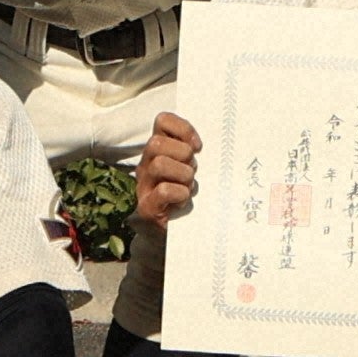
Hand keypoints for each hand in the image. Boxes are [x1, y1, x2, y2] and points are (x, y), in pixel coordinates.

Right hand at [132, 111, 202, 230]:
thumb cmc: (186, 196)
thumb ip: (194, 153)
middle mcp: (146, 165)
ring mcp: (144, 187)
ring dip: (183, 174)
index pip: (162, 121)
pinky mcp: (147, 208)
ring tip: (189, 186)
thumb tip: (213, 141)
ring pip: (159, 164)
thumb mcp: (190, 169)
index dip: (183, 128)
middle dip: (182, 154)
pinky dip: (180, 193)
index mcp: (157, 151)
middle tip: (193, 170)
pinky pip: (163, 191)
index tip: (198, 146)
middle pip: (156, 143)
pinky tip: (184, 200)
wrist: (176, 235)